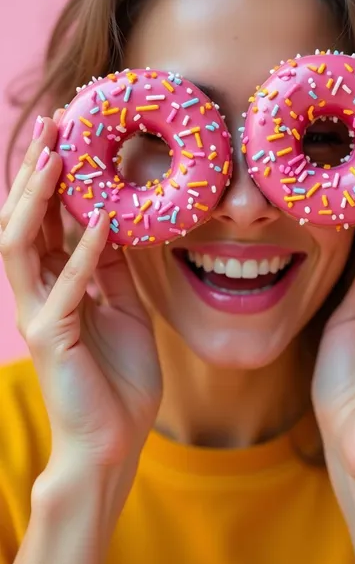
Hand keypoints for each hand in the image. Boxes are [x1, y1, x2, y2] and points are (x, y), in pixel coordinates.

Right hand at [0, 113, 160, 467]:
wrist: (113, 439)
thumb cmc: (117, 376)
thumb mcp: (123, 308)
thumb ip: (112, 269)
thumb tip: (115, 223)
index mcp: (56, 284)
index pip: (46, 221)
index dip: (53, 179)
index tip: (69, 136)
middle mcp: (38, 292)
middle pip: (24, 220)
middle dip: (36, 172)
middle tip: (52, 124)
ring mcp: (38, 314)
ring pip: (23, 244)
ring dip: (40, 198)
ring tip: (58, 157)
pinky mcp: (50, 338)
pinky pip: (66, 286)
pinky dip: (83, 252)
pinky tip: (100, 221)